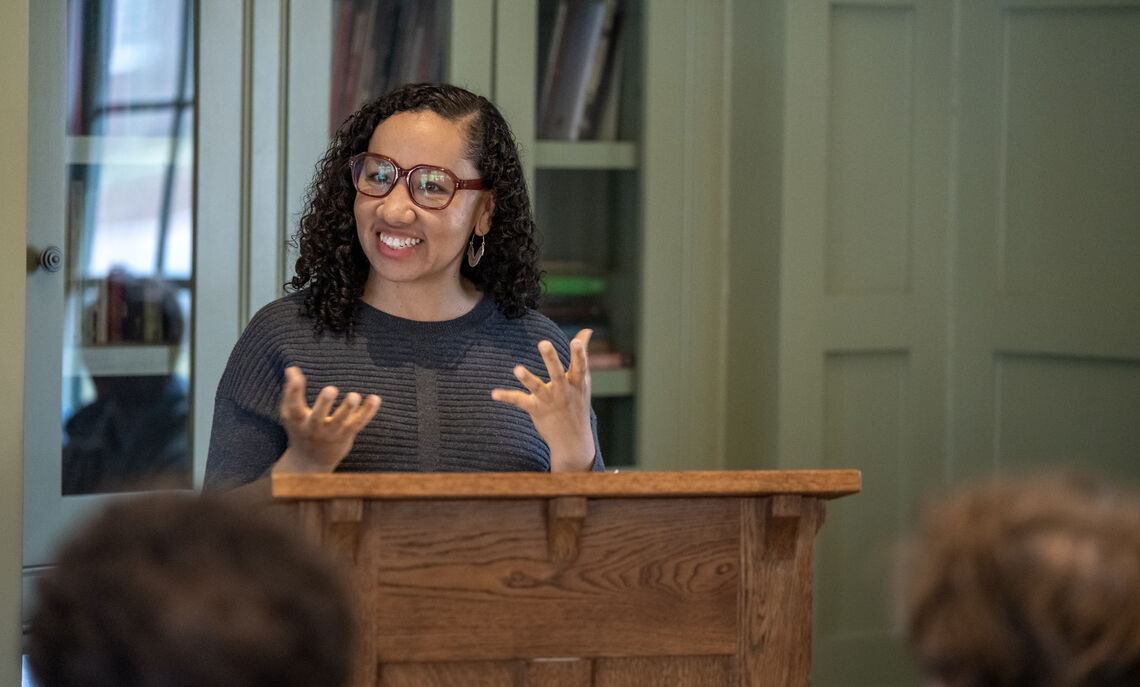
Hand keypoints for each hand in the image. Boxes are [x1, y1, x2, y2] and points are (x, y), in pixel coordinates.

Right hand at [273, 366, 380, 473]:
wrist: (311, 461)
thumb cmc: (300, 429)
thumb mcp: (291, 414)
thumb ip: (291, 391)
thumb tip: (291, 368)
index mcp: (297, 421)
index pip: (294, 406)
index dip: (294, 391)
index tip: (296, 376)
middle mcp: (314, 428)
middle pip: (318, 417)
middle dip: (324, 404)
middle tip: (330, 389)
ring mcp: (332, 432)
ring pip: (341, 421)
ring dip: (348, 408)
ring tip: (354, 396)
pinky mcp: (347, 434)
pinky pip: (359, 422)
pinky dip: (368, 411)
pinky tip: (375, 398)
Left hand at [492, 329, 594, 471]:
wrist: (573, 439)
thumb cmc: (577, 402)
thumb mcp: (583, 380)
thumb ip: (582, 354)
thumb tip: (587, 329)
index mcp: (577, 382)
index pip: (580, 366)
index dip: (579, 353)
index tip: (576, 341)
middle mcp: (563, 391)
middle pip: (557, 373)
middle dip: (551, 359)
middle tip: (544, 343)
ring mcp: (549, 401)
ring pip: (537, 388)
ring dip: (527, 378)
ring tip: (517, 369)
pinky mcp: (536, 409)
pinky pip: (520, 401)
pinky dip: (507, 397)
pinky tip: (494, 393)